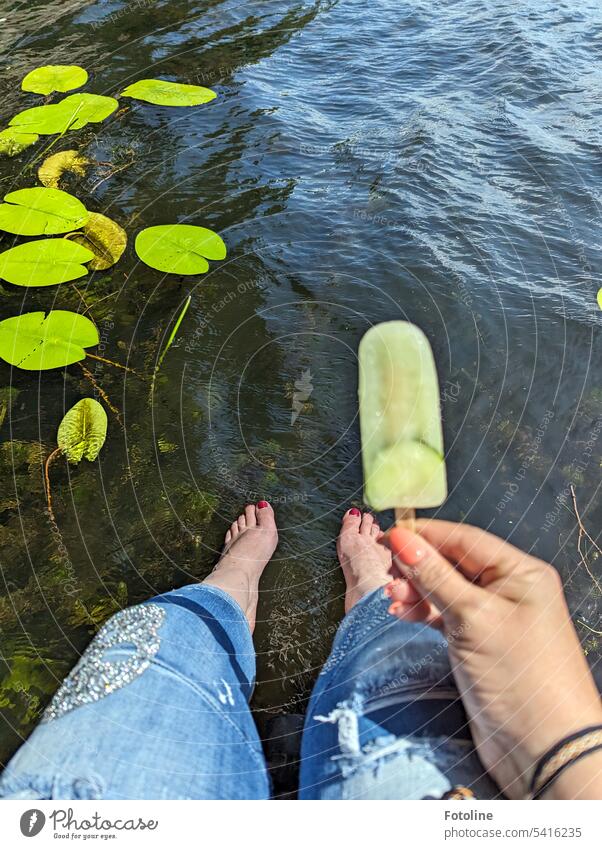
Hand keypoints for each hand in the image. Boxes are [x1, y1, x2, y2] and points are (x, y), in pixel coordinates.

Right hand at [381, 520, 601, 798]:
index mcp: (521, 573)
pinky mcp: (481, 643)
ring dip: (417, 590)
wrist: (543, 748)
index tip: (389, 535)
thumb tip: (402, 539)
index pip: (464, 539)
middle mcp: (511, 590)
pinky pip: (446, 614)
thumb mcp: (472, 617)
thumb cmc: (520, 677)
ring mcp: (495, 617)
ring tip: (393, 600)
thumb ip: (435, 576)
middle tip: (388, 572)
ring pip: (446, 589)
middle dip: (418, 566)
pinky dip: (424, 612)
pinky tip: (404, 613)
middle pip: (454, 562)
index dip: (425, 535)